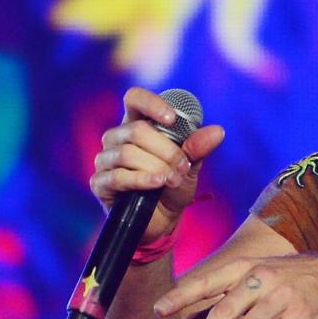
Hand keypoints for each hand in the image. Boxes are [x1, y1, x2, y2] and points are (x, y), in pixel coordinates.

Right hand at [89, 87, 224, 241]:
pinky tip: (158, 184)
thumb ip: (198, 148)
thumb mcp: (190, 165)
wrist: (164, 219)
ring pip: (127, 153)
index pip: (134, 99)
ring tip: (174, 180)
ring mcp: (105, 160)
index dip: (151, 104)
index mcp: (138, 125)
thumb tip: (217, 131)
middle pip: (136, 130)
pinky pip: (118, 176)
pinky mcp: (100, 183)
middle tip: (183, 167)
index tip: (172, 119)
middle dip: (166, 150)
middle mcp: (117, 138)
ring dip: (157, 167)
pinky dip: (142, 179)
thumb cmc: (173, 185)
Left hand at [153, 254, 317, 318]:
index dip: (183, 295)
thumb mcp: (257, 279)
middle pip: (227, 309)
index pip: (209, 280)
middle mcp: (263, 277)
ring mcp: (283, 295)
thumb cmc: (291, 279)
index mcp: (246, 267)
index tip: (158, 311)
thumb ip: (224, 298)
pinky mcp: (301, 313)